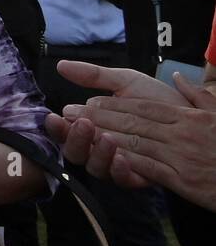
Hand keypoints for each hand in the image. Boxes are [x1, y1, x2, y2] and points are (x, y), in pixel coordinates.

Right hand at [42, 59, 182, 185]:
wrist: (191, 114)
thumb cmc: (157, 99)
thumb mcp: (124, 82)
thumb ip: (93, 76)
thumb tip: (61, 65)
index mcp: (92, 127)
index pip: (66, 131)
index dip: (57, 127)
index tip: (55, 115)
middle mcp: (100, 147)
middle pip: (75, 153)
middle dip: (74, 139)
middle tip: (81, 123)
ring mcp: (118, 163)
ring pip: (95, 167)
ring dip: (96, 153)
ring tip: (104, 136)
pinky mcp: (140, 176)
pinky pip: (122, 180)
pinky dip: (119, 169)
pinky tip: (121, 157)